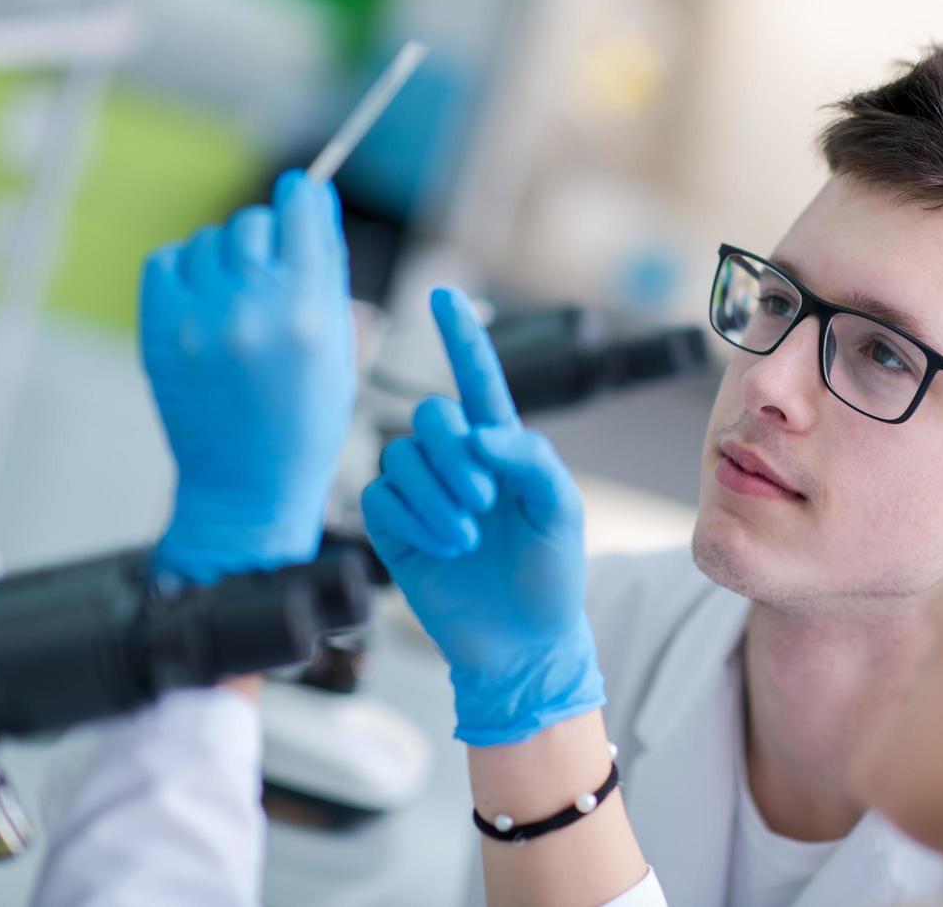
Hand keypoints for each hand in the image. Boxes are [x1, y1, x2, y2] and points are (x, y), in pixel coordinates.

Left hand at [141, 170, 355, 581]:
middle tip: (272, 272)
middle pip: (254, 223)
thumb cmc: (304, 424)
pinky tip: (204, 301)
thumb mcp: (340, 350)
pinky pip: (167, 261)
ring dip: (226, 256)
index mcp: (307, 312)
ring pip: (209, 240)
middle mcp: (251, 309)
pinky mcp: (160, 331)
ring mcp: (198, 319)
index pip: (300, 209)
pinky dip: (186, 270)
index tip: (303, 196)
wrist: (247, 487)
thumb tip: (313, 201)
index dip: (304, 197)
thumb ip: (327, 275)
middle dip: (268, 237)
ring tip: (238, 299)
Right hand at [362, 288, 602, 745]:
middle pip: (431, 416)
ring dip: (436, 494)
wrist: (521, 644)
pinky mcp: (394, 529)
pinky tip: (442, 546)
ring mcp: (423, 496)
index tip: (444, 298)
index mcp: (503, 450)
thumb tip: (479, 433)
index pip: (479, 381)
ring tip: (467, 535)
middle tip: (484, 500)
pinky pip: (381, 497)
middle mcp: (458, 464)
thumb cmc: (550, 577)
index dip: (462, 340)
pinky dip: (413, 518)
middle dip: (454, 452)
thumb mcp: (560, 511)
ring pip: (401, 456)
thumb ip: (530, 459)